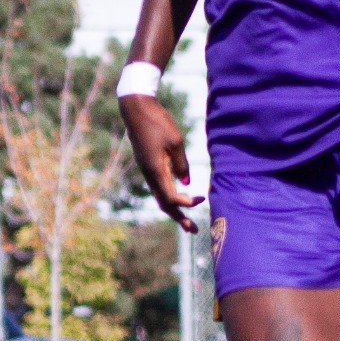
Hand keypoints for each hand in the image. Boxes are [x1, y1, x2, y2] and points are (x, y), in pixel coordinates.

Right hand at [121, 94, 204, 231]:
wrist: (136, 109)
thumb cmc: (158, 123)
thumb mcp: (176, 142)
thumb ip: (181, 163)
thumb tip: (186, 181)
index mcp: (156, 170)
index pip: (172, 197)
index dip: (187, 202)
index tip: (202, 198)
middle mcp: (149, 174)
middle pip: (164, 204)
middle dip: (179, 218)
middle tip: (194, 231)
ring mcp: (146, 170)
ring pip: (159, 196)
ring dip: (173, 209)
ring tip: (186, 220)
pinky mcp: (147, 164)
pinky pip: (157, 187)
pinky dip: (168, 197)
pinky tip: (177, 197)